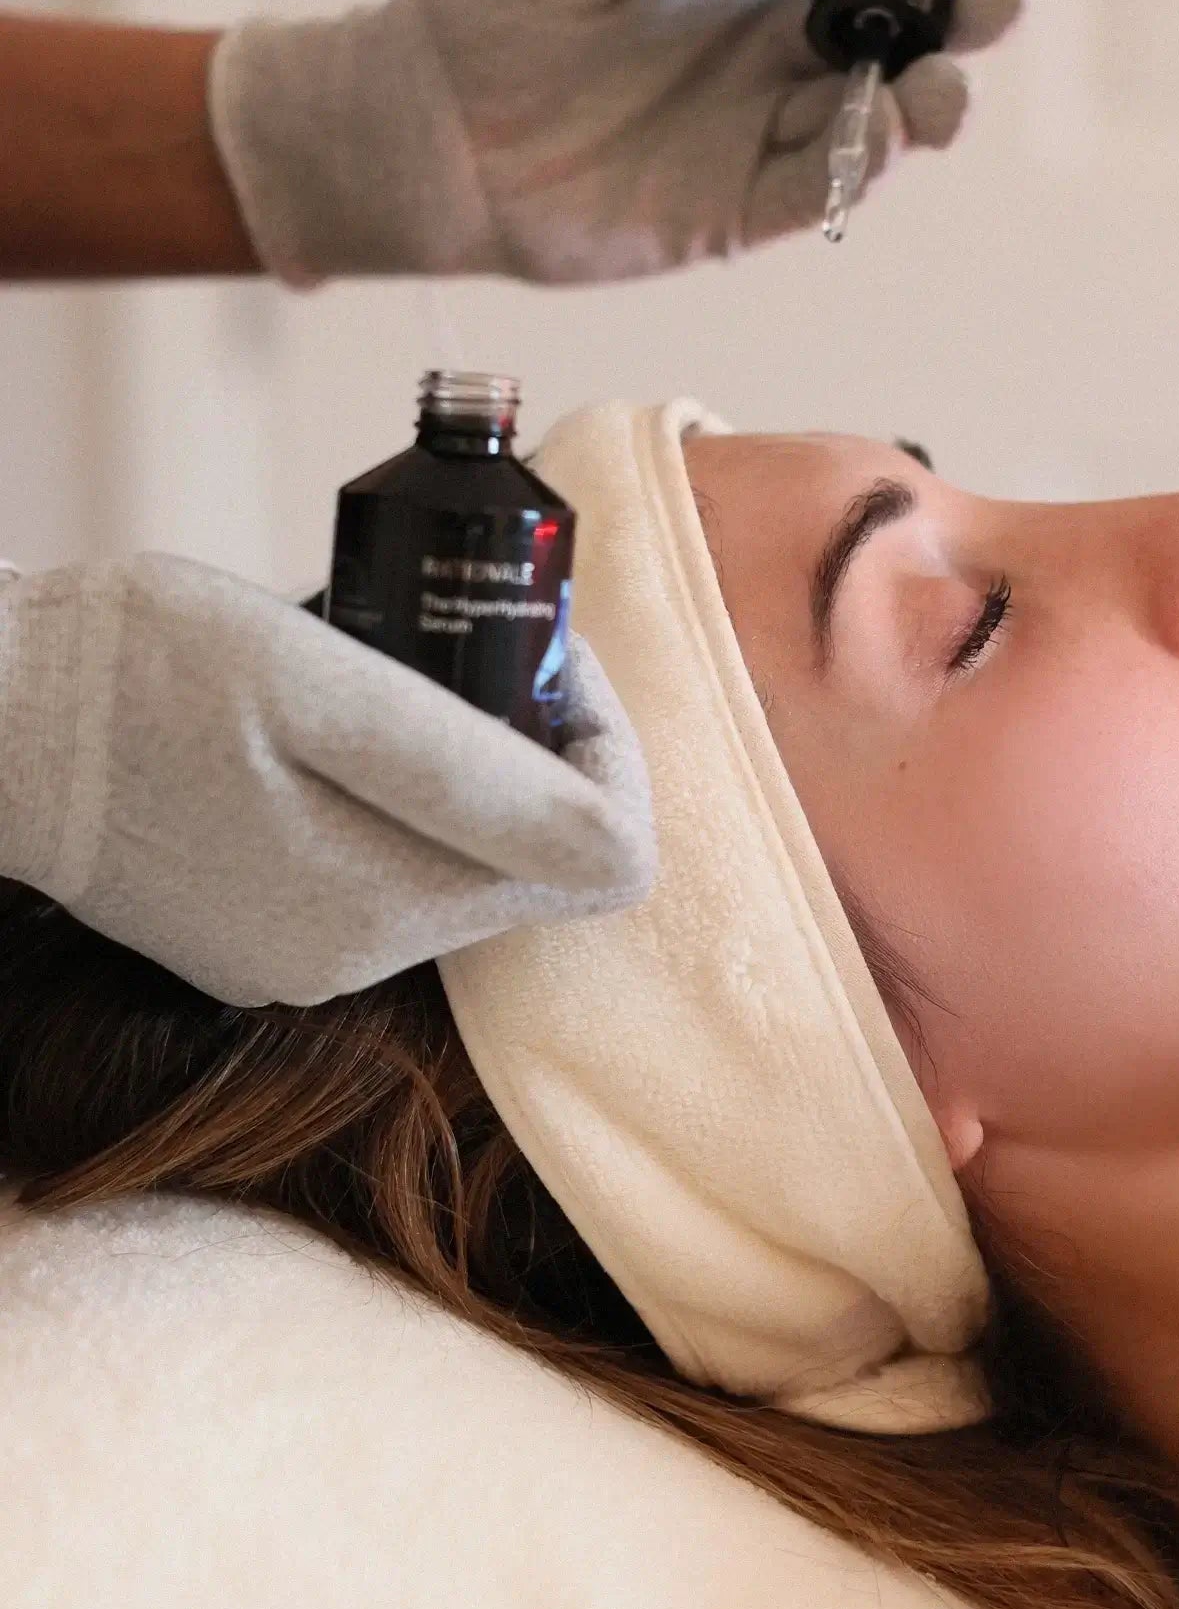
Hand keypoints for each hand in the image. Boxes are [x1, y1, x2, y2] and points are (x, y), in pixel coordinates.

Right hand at [0, 555, 655, 1005]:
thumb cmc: (138, 670)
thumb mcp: (324, 685)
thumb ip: (477, 772)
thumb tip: (611, 833)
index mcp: (392, 898)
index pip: (606, 852)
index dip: (607, 741)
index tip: (552, 652)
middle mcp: (363, 954)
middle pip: (542, 860)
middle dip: (543, 749)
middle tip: (487, 649)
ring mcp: (310, 958)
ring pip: (468, 864)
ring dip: (472, 772)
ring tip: (405, 682)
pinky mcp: (266, 941)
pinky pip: (393, 872)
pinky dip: (399, 799)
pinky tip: (337, 734)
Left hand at [207, 0, 1023, 286]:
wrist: (423, 139)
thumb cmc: (488, 16)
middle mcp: (767, 44)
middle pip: (899, 22)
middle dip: (962, 5)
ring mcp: (758, 130)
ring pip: (881, 112)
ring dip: (931, 95)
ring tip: (936, 85)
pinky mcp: (737, 211)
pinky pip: (823, 186)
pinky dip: (863, 163)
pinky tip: (877, 130)